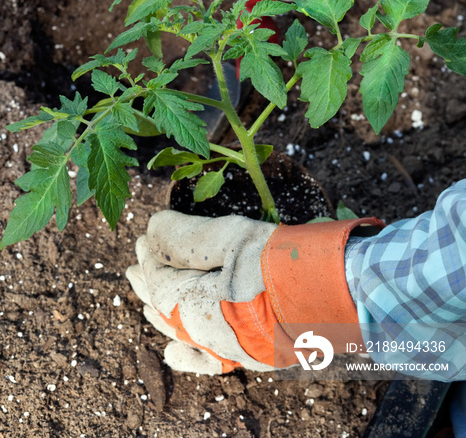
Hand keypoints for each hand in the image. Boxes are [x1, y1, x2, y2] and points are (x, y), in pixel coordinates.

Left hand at [126, 210, 381, 374]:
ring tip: (145, 297)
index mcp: (208, 304)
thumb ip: (190, 236)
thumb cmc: (297, 261)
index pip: (163, 281)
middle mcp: (217, 336)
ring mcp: (237, 350)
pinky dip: (190, 353)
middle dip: (150, 281)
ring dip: (162, 309)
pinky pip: (212, 360)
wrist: (355, 295)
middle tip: (136, 260)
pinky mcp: (258, 355)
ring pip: (184, 332)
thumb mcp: (239, 236)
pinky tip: (172, 352)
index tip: (145, 233)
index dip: (151, 255)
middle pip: (169, 307)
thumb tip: (153, 229)